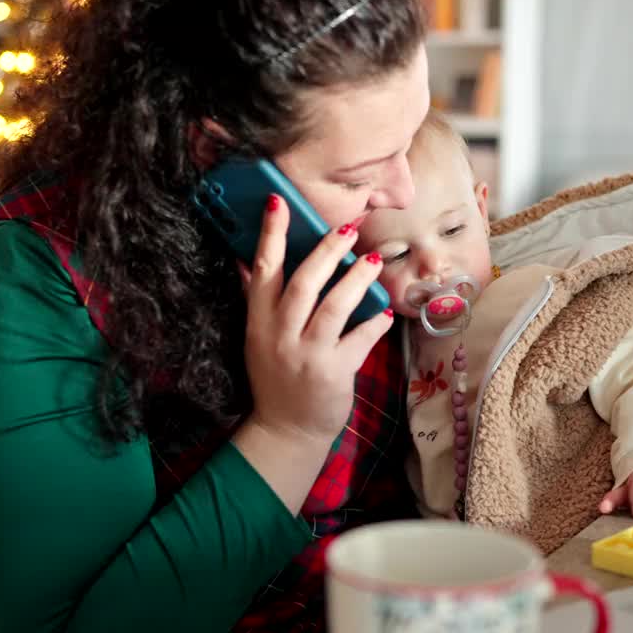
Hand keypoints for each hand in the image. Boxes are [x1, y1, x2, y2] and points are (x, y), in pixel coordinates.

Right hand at [242, 194, 393, 445]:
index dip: (270, 234)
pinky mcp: (333, 373)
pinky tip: (386, 313)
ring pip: (333, 308)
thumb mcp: (258, 338)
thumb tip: (246, 259)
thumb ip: (256, 299)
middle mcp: (280, 335)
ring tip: (373, 261)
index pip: (263, 270)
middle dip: (327, 251)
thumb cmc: (276, 378)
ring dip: (356, 281)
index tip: (278, 202)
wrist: (286, 431)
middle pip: (303, 283)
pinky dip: (374, 324)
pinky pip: (359, 340)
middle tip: (348, 227)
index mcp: (259, 321)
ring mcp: (307, 355)